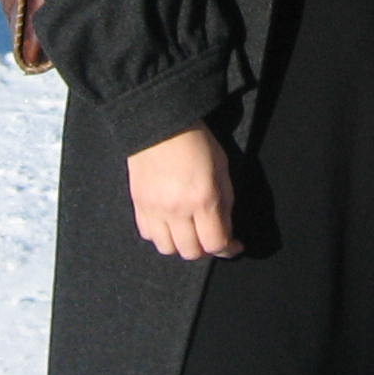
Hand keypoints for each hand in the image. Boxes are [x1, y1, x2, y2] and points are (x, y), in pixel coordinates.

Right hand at [127, 123, 239, 259]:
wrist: (160, 122)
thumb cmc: (196, 140)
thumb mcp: (221, 167)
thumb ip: (225, 201)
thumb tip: (226, 229)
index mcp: (203, 199)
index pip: (215, 243)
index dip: (228, 249)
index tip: (234, 245)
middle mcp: (177, 210)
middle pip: (191, 252)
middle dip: (206, 248)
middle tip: (212, 236)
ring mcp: (154, 210)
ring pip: (168, 249)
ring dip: (181, 245)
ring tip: (189, 232)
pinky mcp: (138, 205)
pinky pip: (148, 235)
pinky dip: (161, 236)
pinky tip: (169, 223)